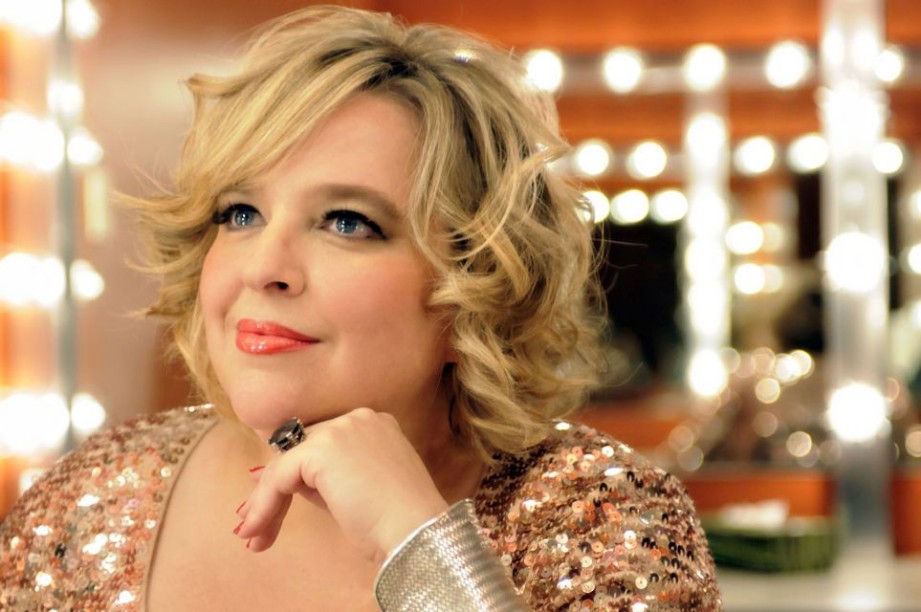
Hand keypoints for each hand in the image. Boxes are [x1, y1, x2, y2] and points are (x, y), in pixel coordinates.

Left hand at [233, 407, 448, 563]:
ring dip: (265, 501)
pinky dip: (264, 504)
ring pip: (286, 463)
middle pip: (301, 449)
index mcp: (375, 424)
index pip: (322, 443)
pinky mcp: (321, 449)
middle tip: (252, 520)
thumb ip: (325, 478)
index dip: (295, 473)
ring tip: (252, 534)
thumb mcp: (360, 490)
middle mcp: (358, 418)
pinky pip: (279, 476)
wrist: (415, 528)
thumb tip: (284, 481)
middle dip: (273, 488)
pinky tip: (257, 528)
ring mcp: (340, 429)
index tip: (274, 502)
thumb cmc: (397, 520)